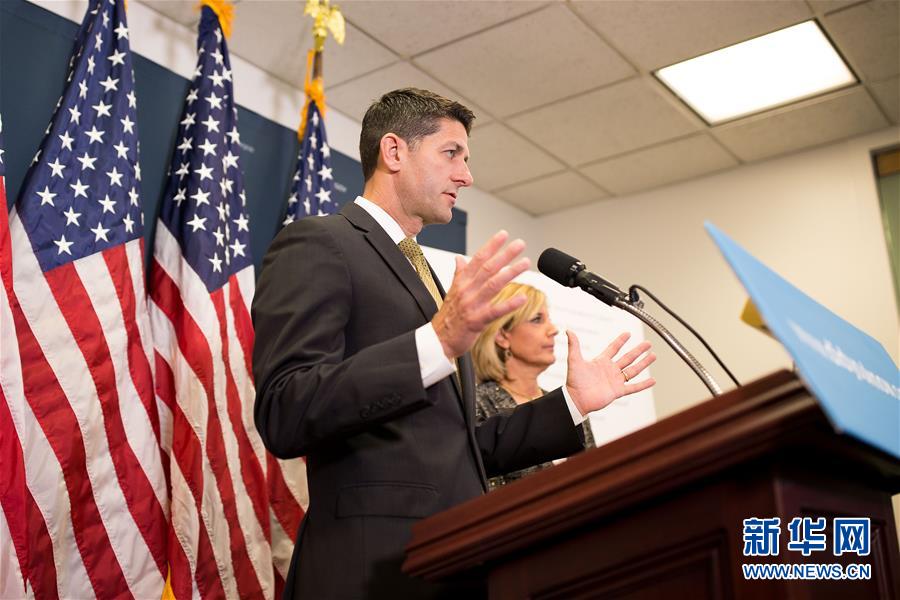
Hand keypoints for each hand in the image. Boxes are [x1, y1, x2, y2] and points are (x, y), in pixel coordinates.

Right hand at [432, 230, 529, 358]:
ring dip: (511, 273)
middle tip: (520, 244)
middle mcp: (467, 290)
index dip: (491, 246)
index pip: (477, 259)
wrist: (438, 339)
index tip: (503, 235)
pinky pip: (495, 311)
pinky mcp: (477, 321)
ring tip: (525, 263)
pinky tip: (522, 297)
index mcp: (462, 282)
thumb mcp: (451, 291)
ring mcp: (472, 305)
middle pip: (488, 268)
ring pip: (493, 285)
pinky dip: (509, 304)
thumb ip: (459, 274)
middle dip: (505, 255)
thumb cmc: (448, 316)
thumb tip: (459, 258)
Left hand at [565, 331, 655, 415]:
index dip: (620, 341)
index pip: (613, 348)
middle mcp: (610, 370)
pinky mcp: (618, 391)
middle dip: (638, 350)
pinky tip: (652, 380)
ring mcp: (615, 381)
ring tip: (653, 356)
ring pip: (633, 370)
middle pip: (628, 357)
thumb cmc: (574, 381)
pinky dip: (643, 384)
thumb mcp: (574, 361)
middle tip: (648, 343)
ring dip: (643, 363)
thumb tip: (568, 330)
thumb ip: (574, 345)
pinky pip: (633, 387)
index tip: (628, 333)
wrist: (576, 399)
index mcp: (601, 362)